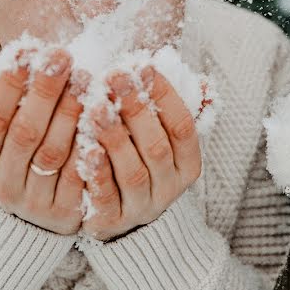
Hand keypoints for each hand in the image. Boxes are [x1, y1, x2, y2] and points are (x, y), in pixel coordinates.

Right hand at [0, 48, 86, 234]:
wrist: (35, 215)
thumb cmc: (19, 154)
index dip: (8, 84)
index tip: (28, 48)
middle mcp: (2, 185)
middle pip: (25, 133)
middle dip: (44, 91)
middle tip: (63, 56)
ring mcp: (34, 202)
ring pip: (53, 153)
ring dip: (71, 111)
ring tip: (86, 77)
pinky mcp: (65, 213)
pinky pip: (80, 175)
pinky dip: (91, 143)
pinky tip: (103, 114)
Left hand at [81, 66, 201, 240]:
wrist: (114, 216)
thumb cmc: (137, 160)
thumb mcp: (159, 136)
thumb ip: (172, 110)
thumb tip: (204, 84)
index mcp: (187, 163)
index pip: (183, 125)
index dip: (164, 95)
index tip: (142, 66)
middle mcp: (169, 187)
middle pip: (157, 146)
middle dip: (136, 108)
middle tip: (114, 76)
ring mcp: (141, 207)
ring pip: (133, 171)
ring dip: (115, 137)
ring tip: (95, 106)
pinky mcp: (111, 222)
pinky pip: (105, 197)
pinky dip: (97, 172)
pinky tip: (85, 148)